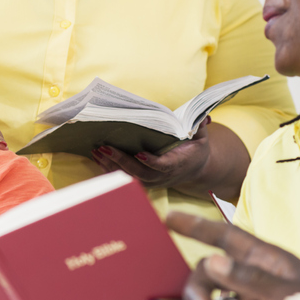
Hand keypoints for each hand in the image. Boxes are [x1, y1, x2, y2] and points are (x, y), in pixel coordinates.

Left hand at [92, 117, 239, 200]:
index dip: (152, 162)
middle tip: (104, 147)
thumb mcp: (201, 137)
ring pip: (129, 178)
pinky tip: (97, 157)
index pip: (163, 166)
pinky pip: (124, 178)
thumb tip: (203, 117)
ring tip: (96, 151)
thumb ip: (199, 126)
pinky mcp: (143, 182)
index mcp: (178, 164)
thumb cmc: (194, 149)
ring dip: (111, 166)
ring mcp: (152, 181)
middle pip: (140, 173)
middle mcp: (163, 176)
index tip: (139, 154)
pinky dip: (110, 169)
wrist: (195, 169)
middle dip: (121, 161)